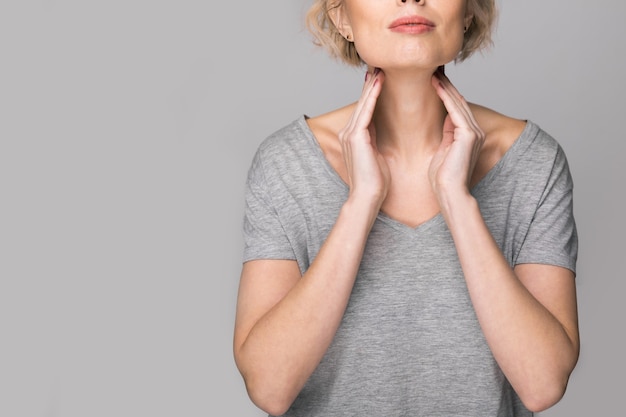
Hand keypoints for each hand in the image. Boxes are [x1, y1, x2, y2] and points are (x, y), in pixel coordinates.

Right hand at [338, 68, 389, 207]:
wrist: (368, 196)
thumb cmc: (376, 182)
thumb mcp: (377, 155)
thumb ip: (375, 140)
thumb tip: (380, 131)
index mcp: (355, 137)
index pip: (365, 109)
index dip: (372, 93)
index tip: (380, 77)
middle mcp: (349, 132)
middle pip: (362, 102)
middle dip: (370, 83)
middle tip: (378, 64)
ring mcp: (350, 134)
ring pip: (363, 103)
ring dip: (371, 84)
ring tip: (379, 68)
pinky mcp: (356, 136)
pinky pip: (366, 111)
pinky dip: (372, 95)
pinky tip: (379, 82)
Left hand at [429, 70, 484, 199]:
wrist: (449, 193)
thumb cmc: (443, 178)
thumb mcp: (443, 150)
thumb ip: (446, 133)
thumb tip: (444, 118)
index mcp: (468, 135)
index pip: (456, 107)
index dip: (445, 92)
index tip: (433, 78)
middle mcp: (474, 131)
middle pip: (458, 101)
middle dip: (445, 84)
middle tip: (433, 68)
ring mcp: (473, 132)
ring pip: (457, 102)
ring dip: (444, 85)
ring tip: (433, 71)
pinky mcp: (468, 135)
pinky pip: (455, 110)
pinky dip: (445, 96)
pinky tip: (435, 84)